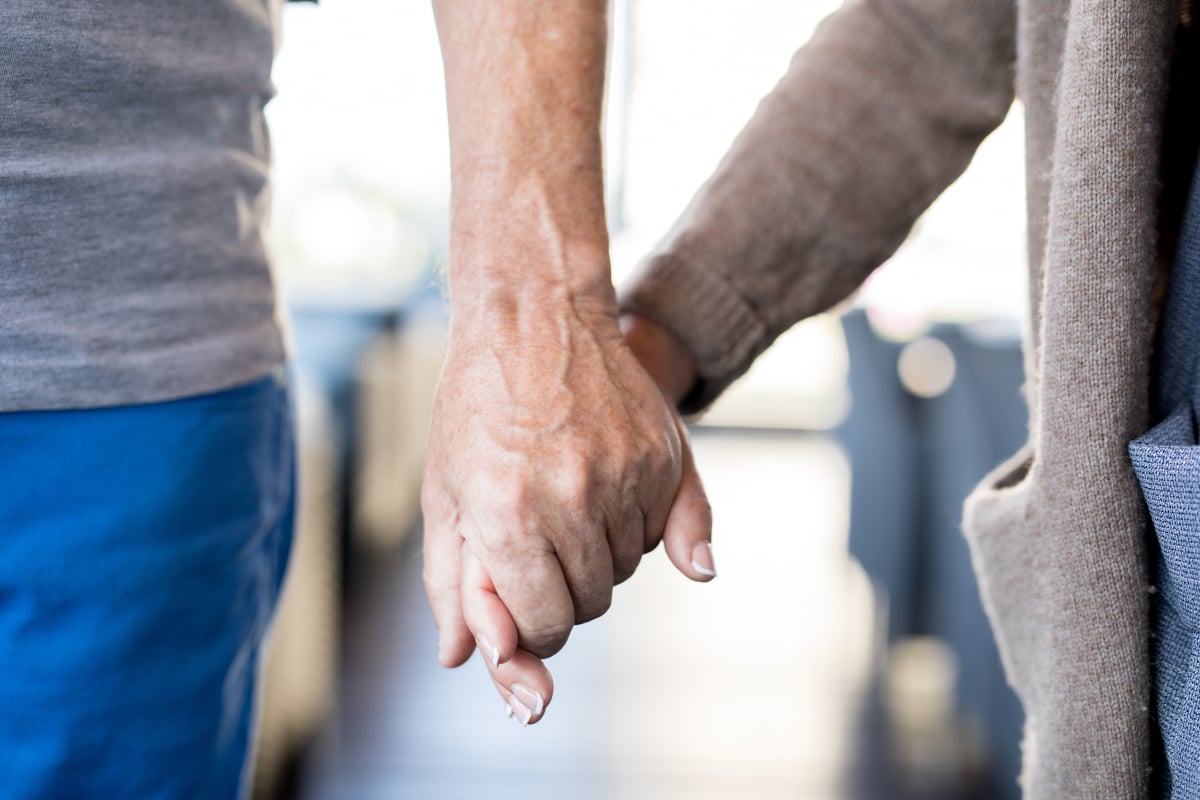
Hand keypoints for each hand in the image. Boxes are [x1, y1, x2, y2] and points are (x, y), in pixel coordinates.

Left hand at [424, 307, 713, 723]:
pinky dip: (636, 528)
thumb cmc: (475, 408)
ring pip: (627, 570)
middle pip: (588, 604)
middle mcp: (573, 500)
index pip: (542, 625)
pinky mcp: (663, 454)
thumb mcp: (443, 495)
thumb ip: (452, 586)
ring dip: (597, 558)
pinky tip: (604, 492)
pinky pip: (662, 531)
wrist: (533, 316)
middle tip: (538, 545)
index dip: (528, 627)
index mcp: (508, 518)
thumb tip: (465, 661)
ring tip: (564, 504)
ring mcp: (625, 475)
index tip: (519, 602)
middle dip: (561, 592)